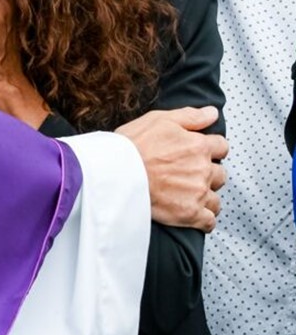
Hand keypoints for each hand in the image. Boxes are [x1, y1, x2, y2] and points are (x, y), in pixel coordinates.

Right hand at [116, 107, 228, 231]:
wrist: (114, 173)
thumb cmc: (132, 145)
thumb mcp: (159, 119)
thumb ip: (190, 116)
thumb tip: (213, 113)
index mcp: (199, 146)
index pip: (222, 147)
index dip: (211, 149)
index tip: (200, 153)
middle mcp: (203, 170)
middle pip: (220, 174)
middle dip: (208, 174)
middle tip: (188, 175)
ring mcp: (198, 193)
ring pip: (215, 199)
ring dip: (206, 197)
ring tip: (188, 196)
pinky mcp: (189, 214)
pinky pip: (208, 221)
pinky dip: (203, 219)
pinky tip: (192, 214)